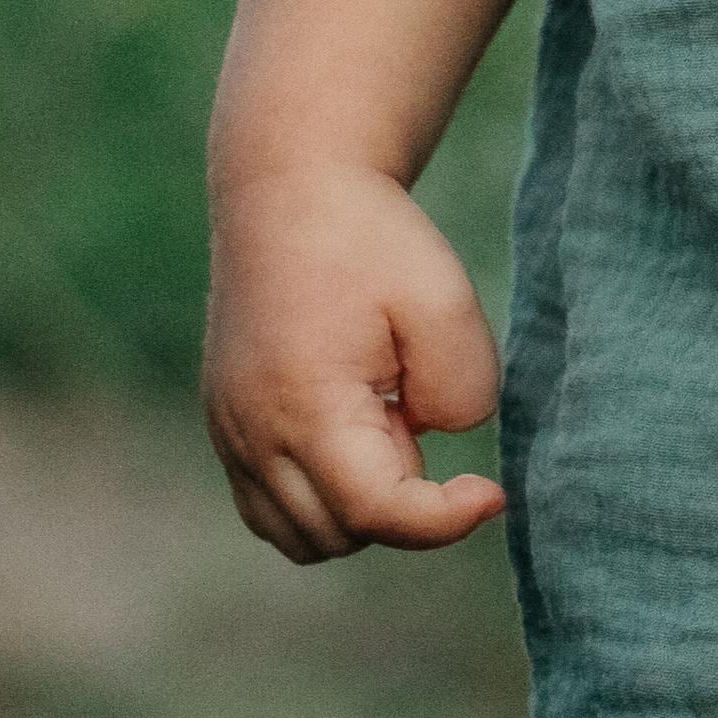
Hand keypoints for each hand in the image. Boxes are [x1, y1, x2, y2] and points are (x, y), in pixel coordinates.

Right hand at [205, 161, 507, 559]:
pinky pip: (270, 507)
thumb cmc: (371, 236)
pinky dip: (319, 497)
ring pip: (299, 535)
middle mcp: (250, 434)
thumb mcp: (443, 298)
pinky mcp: (224, 424)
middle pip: (338, 534)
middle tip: (414, 409)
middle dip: (397, 500)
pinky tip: (353, 424)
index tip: (493, 492)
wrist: (291, 182)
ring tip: (383, 417)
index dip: (444, 520)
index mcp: (303, 406)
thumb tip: (436, 440)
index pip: (377, 513)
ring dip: (356, 507)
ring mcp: (228, 433)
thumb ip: (463, 389)